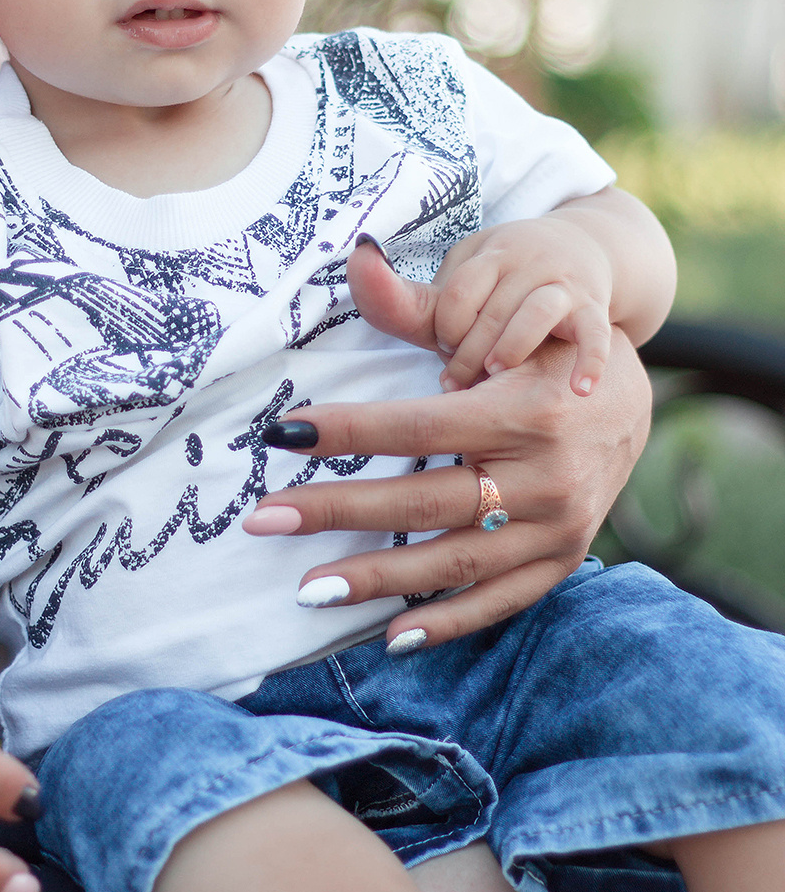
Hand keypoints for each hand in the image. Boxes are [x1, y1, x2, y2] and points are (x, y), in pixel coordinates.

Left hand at [243, 240, 651, 648]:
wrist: (628, 397)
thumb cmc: (539, 351)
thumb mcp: (489, 322)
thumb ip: (417, 307)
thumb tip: (354, 255)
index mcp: (525, 411)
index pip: (418, 427)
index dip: (346, 431)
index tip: (280, 433)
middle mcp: (546, 476)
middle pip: (423, 502)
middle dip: (336, 511)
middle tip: (264, 518)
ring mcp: (558, 528)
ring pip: (454, 563)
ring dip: (377, 579)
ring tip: (307, 589)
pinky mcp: (560, 560)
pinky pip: (498, 601)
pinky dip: (446, 622)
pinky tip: (389, 636)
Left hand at [360, 225, 613, 397]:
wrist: (581, 252)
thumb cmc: (499, 285)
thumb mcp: (459, 286)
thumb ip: (409, 299)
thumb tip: (358, 256)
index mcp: (487, 253)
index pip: (456, 296)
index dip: (446, 332)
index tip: (444, 354)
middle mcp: (526, 261)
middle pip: (489, 314)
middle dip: (469, 355)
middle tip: (460, 382)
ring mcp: (563, 285)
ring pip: (532, 318)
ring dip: (509, 350)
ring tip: (495, 373)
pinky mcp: (594, 311)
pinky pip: (594, 333)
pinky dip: (589, 361)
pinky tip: (580, 391)